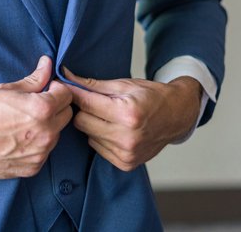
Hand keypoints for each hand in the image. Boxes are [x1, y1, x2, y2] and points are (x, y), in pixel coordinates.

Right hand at [0, 56, 72, 178]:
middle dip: (55, 107)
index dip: (55, 89)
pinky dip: (36, 144)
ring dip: (47, 126)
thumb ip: (34, 79)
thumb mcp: (7, 89)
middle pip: (66, 115)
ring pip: (56, 135)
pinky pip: (43, 153)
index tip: (45, 89)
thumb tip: (47, 64)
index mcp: (42, 110)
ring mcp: (39, 154)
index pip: (66, 95)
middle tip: (34, 104)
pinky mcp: (31, 168)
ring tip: (22, 122)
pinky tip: (18, 138)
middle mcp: (45, 134)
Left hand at [62, 68, 201, 171]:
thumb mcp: (124, 84)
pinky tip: (114, 129)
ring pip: (87, 136)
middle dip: (83, 110)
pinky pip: (97, 148)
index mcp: (128, 113)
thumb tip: (66, 76)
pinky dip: (100, 137)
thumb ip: (93, 84)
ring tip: (108, 116)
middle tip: (93, 102)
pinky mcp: (125, 163)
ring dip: (92, 124)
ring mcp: (127, 153)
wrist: (177, 116)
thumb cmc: (151, 96)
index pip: (86, 103)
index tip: (64, 85)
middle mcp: (127, 137)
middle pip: (81, 122)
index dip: (73, 93)